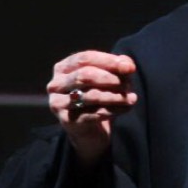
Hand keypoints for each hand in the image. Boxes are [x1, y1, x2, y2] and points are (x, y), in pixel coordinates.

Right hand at [47, 51, 137, 166]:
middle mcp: (56, 84)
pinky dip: (114, 110)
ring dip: (115, 96)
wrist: (88, 129)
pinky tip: (126, 108)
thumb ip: (117, 67)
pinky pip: (95, 113)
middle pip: (86, 75)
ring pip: (91, 96)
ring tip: (132, 98)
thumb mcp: (106, 78)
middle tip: (129, 85)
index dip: (109, 61)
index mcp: (63, 68)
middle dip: (111, 79)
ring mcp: (59, 103)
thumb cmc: (96, 95)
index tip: (130, 68)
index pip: (85, 58)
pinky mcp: (68, 121)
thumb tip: (128, 65)